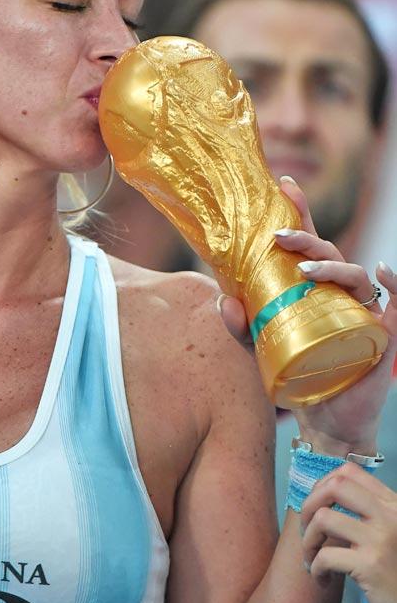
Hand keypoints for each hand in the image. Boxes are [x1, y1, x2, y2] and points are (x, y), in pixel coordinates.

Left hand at [218, 178, 396, 452]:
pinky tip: (384, 271)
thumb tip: (223, 300)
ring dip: (333, 267)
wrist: (325, 418)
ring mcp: (363, 311)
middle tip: (278, 236)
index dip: (299, 213)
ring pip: (356, 276)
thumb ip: (241, 326)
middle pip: (329, 254)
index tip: (284, 184)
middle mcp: (341, 293)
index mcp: (315, 287)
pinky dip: (396, 285)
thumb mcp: (261, 348)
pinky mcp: (383, 335)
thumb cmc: (297, 373)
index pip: (308, 244)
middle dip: (306, 239)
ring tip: (305, 270)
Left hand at [301, 462, 396, 602]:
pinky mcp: (371, 566)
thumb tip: (321, 498)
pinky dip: (315, 569)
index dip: (323, 484)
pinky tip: (323, 579)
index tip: (316, 506)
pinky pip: (325, 556)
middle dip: (309, 505)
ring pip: (323, 518)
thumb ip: (368, 514)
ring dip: (308, 541)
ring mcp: (381, 539)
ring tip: (313, 559)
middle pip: (335, 486)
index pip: (350, 472)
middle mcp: (390, 516)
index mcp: (393, 505)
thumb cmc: (395, 575)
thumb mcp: (388, 535)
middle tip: (308, 531)